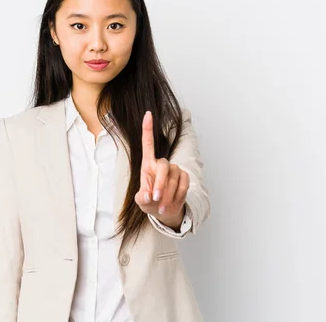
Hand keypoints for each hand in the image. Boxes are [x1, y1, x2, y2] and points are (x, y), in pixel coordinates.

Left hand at [134, 111, 188, 228]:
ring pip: (173, 178)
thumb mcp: (141, 201)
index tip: (148, 113)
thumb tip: (147, 195)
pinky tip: (172, 203)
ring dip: (167, 194)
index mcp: (147, 165)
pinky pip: (183, 184)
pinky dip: (177, 196)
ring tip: (161, 206)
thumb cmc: (150, 202)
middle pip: (163, 166)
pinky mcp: (184, 176)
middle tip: (156, 198)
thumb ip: (142, 198)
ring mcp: (174, 169)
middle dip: (160, 183)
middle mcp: (161, 164)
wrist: (165, 211)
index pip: (148, 144)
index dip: (148, 129)